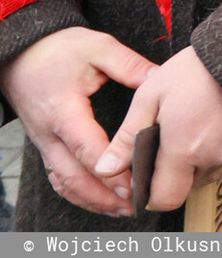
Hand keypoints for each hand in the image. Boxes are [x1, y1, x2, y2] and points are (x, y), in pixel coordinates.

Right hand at [0, 27, 153, 216]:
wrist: (23, 51)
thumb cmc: (59, 49)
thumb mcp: (98, 48)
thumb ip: (130, 65)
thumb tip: (162, 79)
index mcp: (64, 112)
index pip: (86, 149)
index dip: (110, 170)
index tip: (134, 183)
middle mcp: (50, 134)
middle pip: (74, 177)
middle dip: (104, 196)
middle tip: (136, 205)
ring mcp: (44, 143)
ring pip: (64, 183)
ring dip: (92, 199)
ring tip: (124, 209)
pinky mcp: (46, 145)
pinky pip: (59, 177)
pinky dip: (78, 192)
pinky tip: (100, 198)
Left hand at [94, 47, 221, 212]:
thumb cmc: (192, 72)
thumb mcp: (149, 97)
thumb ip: (127, 137)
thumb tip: (105, 169)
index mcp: (183, 149)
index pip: (164, 199)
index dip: (147, 197)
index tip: (139, 182)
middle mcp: (209, 158)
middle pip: (182, 192)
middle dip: (166, 182)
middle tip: (157, 154)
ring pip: (200, 179)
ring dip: (186, 170)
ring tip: (178, 139)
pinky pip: (215, 165)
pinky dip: (202, 158)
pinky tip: (195, 133)